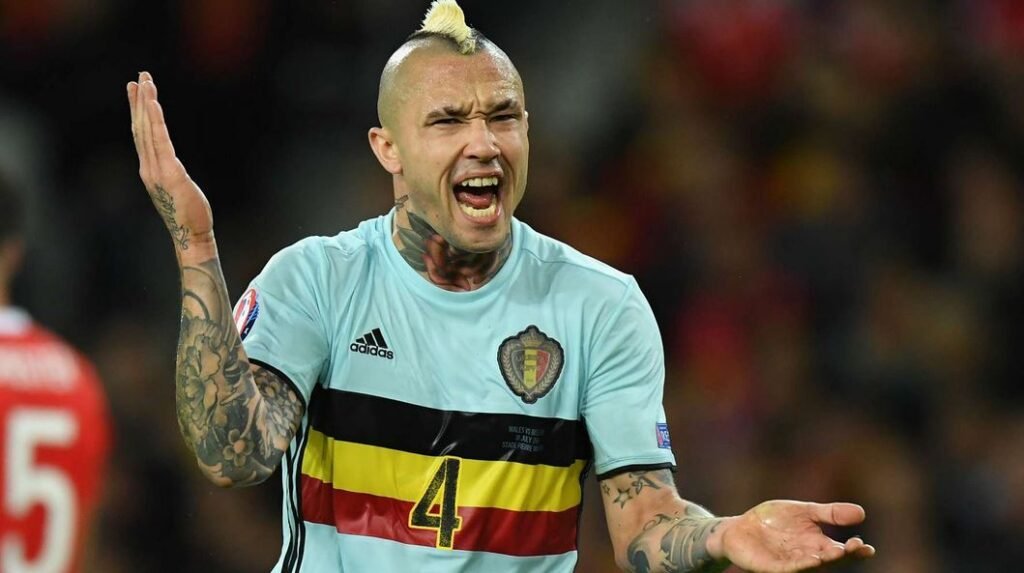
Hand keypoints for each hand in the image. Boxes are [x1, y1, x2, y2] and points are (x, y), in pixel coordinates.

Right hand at [127, 71, 213, 254]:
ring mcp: (157, 171)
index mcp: (150, 170)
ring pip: (148, 130)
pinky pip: (161, 143)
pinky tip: (153, 104)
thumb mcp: (177, 188)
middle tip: (139, 76)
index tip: (136, 89)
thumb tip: (173, 164)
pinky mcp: (171, 174)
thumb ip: (171, 172)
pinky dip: (155, 122)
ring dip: (146, 104)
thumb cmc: (189, 214)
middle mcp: (149, 168)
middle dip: (139, 101)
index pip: (141, 134)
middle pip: (141, 128)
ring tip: (145, 82)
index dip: (137, 110)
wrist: (193, 236)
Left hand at [716, 500, 874, 571]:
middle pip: (830, 559)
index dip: (856, 551)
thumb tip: (862, 512)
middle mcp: (808, 557)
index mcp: (818, 543)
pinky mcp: (773, 567)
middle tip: (855, 547)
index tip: (868, 548)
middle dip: (843, 554)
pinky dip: (800, 566)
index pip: (842, 550)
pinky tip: (810, 560)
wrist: (741, 528)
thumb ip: (829, 513)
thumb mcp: (804, 511)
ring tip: (834, 554)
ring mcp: (791, 563)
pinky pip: (788, 569)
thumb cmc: (774, 521)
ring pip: (811, 566)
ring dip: (822, 561)